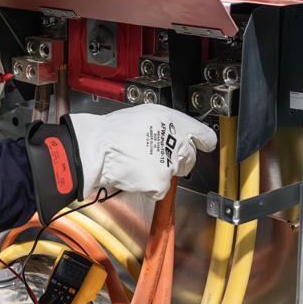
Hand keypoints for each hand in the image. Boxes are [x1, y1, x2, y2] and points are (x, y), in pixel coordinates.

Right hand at [68, 105, 217, 199]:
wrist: (97, 149)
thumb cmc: (113, 132)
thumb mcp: (145, 115)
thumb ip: (166, 124)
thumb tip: (175, 132)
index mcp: (172, 120)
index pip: (203, 134)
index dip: (204, 141)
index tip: (205, 144)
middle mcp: (175, 140)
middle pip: (190, 156)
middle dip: (178, 159)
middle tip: (158, 157)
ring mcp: (170, 163)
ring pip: (175, 173)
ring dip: (162, 171)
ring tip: (140, 163)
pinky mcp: (162, 181)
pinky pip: (162, 188)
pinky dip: (150, 185)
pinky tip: (137, 174)